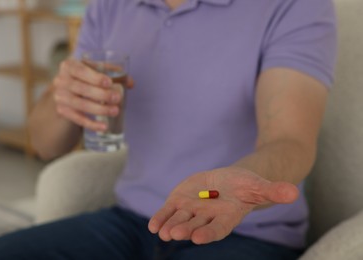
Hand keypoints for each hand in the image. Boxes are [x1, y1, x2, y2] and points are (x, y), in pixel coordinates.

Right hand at [52, 58, 132, 130]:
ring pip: (80, 104)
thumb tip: (130, 83)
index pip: (80, 70)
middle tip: (117, 98)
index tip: (109, 83)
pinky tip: (104, 127)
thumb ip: (114, 73)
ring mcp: (60, 97)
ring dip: (99, 109)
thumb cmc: (87, 77)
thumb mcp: (96, 70)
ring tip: (115, 111)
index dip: (94, 77)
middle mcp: (61, 80)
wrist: (68, 90)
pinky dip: (92, 124)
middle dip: (101, 94)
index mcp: (69, 66)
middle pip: (81, 88)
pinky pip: (77, 119)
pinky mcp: (63, 111)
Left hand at [148, 166, 298, 244]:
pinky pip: (168, 212)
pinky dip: (160, 218)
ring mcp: (192, 211)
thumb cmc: (245, 185)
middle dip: (186, 230)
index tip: (200, 238)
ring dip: (170, 226)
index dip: (209, 233)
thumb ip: (273, 191)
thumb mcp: (259, 185)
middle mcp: (207, 218)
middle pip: (195, 226)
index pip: (218, 229)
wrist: (228, 182)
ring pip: (180, 220)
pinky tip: (153, 225)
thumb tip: (294, 192)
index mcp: (226, 217)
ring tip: (162, 231)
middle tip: (175, 234)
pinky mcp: (180, 202)